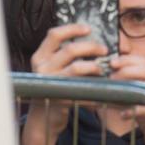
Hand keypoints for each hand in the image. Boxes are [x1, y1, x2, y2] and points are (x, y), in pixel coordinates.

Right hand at [19, 24, 110, 144]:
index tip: (88, 29)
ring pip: (77, 68)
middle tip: (104, 49)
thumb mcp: (51, 67)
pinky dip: (96, 87)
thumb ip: (62, 53)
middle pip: (70, 50)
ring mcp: (51, 83)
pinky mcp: (60, 97)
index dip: (72, 29)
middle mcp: (42, 68)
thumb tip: (89, 36)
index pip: (54, 35)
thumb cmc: (54, 85)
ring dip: (94, 66)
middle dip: (91, 47)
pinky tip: (105, 87)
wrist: (44, 116)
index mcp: (40, 57)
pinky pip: (82, 88)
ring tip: (102, 68)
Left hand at [107, 54, 144, 144]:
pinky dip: (135, 110)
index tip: (111, 62)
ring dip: (130, 88)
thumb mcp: (137, 94)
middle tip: (110, 78)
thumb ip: (127, 83)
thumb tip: (104, 76)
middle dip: (126, 71)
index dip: (127, 60)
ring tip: (114, 91)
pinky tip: (123, 114)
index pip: (144, 61)